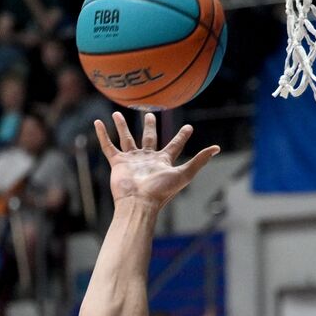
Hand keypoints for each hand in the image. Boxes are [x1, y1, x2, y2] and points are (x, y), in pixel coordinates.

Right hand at [94, 112, 219, 209]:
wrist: (139, 202)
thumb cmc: (162, 190)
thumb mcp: (185, 173)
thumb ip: (199, 160)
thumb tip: (217, 148)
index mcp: (163, 161)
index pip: (175, 145)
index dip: (182, 136)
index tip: (188, 127)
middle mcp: (147, 159)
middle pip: (149, 138)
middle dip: (149, 126)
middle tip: (150, 114)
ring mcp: (132, 160)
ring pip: (127, 138)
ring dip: (122, 126)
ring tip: (118, 113)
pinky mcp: (118, 163)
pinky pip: (109, 146)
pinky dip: (103, 135)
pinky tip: (98, 123)